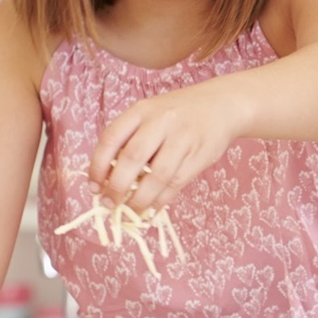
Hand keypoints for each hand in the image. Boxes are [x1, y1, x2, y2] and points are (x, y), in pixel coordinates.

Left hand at [86, 84, 241, 217]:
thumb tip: (108, 180)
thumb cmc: (179, 113)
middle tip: (109, 204)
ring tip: (130, 212)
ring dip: (140, 199)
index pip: (111, 139)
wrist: (223, 105)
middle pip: (132, 158)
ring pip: (157, 176)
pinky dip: (162, 200)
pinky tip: (152, 208)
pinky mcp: (200, 155)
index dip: (98, 167)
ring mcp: (183, 138)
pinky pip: (177, 183)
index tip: (94, 187)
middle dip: (117, 187)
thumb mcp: (151, 114)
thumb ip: (131, 139)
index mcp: (142, 110)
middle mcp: (161, 121)